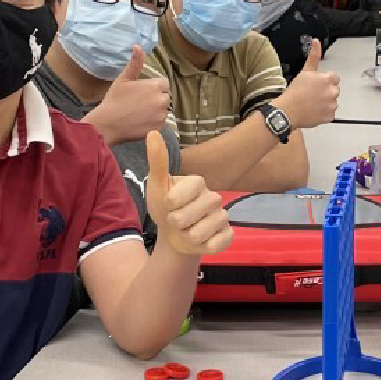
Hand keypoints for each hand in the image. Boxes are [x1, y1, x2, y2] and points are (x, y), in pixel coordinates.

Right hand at [95, 45, 170, 142]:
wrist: (108, 124)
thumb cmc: (114, 99)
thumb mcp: (124, 78)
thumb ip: (135, 63)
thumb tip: (138, 46)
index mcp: (156, 85)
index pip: (163, 84)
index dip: (153, 88)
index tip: (141, 93)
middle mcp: (163, 100)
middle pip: (165, 97)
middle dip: (155, 99)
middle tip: (138, 103)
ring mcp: (162, 115)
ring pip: (163, 111)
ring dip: (155, 111)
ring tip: (138, 113)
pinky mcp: (159, 128)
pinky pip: (160, 123)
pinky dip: (153, 123)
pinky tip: (140, 122)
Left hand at [145, 130, 231, 257]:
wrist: (175, 236)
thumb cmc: (165, 208)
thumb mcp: (157, 185)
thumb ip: (157, 161)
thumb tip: (152, 132)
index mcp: (197, 182)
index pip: (178, 196)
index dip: (169, 204)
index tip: (168, 204)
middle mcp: (214, 197)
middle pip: (186, 217)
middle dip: (174, 223)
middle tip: (176, 220)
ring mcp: (223, 217)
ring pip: (198, 234)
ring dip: (186, 237)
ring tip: (187, 231)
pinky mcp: (228, 235)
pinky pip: (216, 245)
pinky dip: (203, 248)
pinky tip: (202, 242)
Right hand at [279, 41, 339, 128]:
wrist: (289, 110)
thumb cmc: (295, 91)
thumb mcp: (305, 71)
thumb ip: (314, 56)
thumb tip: (316, 41)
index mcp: (328, 79)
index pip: (334, 78)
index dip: (324, 81)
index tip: (315, 85)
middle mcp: (333, 92)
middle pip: (334, 90)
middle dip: (326, 91)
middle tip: (312, 94)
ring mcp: (332, 105)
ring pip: (332, 102)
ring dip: (325, 102)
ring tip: (312, 103)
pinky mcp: (330, 117)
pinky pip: (330, 114)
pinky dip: (323, 113)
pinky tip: (314, 111)